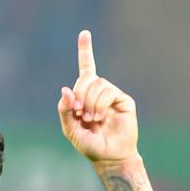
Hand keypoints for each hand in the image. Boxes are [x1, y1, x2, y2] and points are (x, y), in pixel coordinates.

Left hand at [57, 30, 138, 163]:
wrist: (108, 157)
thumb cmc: (89, 144)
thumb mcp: (70, 128)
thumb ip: (64, 110)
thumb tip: (65, 90)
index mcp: (86, 95)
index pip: (86, 68)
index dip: (85, 50)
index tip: (85, 33)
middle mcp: (100, 92)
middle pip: (86, 78)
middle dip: (79, 93)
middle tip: (79, 112)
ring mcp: (113, 95)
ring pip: (97, 85)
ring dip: (89, 102)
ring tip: (90, 119)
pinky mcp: (124, 101)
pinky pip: (108, 92)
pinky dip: (100, 104)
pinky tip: (99, 117)